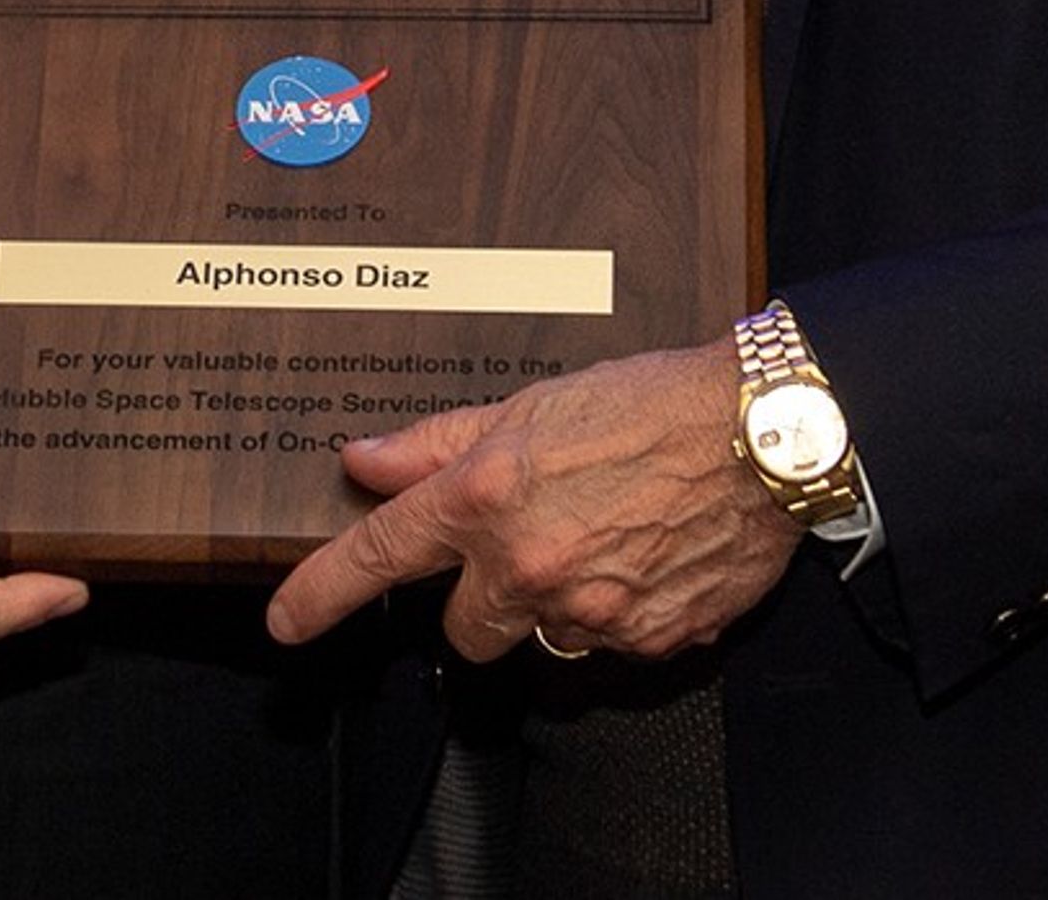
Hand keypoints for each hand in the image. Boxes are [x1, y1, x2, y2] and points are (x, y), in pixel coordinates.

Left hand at [265, 342, 800, 661]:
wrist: (761, 431)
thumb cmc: (651, 403)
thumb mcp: (529, 405)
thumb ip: (438, 442)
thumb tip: (365, 460)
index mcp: (487, 499)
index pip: (380, 557)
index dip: (322, 594)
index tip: (286, 622)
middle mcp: (528, 565)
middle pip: (466, 632)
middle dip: (484, 601)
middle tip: (530, 546)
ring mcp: (590, 611)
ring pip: (543, 638)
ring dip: (556, 605)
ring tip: (604, 538)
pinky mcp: (649, 641)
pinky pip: (613, 645)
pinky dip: (623, 611)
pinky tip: (650, 556)